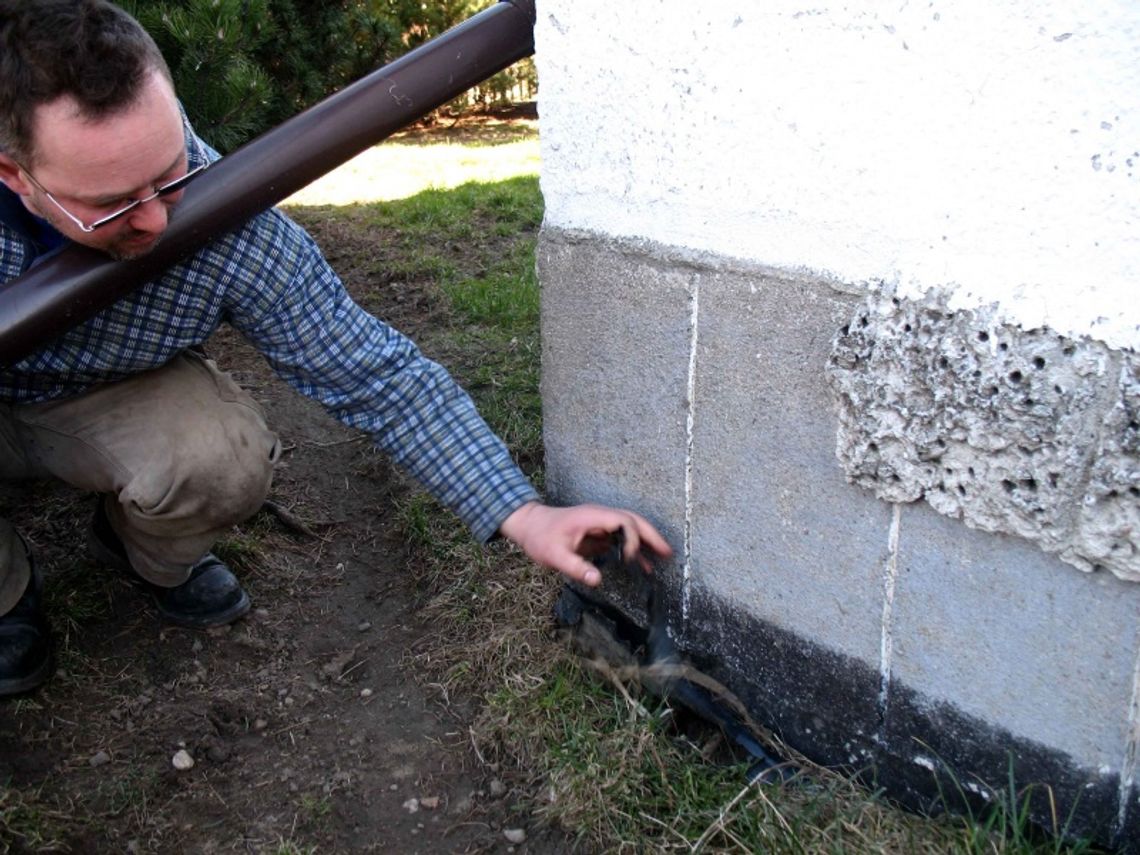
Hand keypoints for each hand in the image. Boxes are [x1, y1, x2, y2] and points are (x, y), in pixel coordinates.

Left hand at [498, 501, 672, 586]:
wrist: (529, 526)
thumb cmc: (540, 537)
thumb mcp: (553, 554)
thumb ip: (575, 567)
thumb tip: (597, 581)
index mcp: (592, 516)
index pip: (623, 521)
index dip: (632, 539)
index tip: (629, 560)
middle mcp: (600, 517)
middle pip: (633, 521)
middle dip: (651, 535)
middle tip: (667, 552)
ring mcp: (600, 524)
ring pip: (631, 528)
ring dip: (647, 541)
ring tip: (664, 556)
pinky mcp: (599, 533)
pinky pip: (621, 539)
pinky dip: (634, 550)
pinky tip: (644, 565)